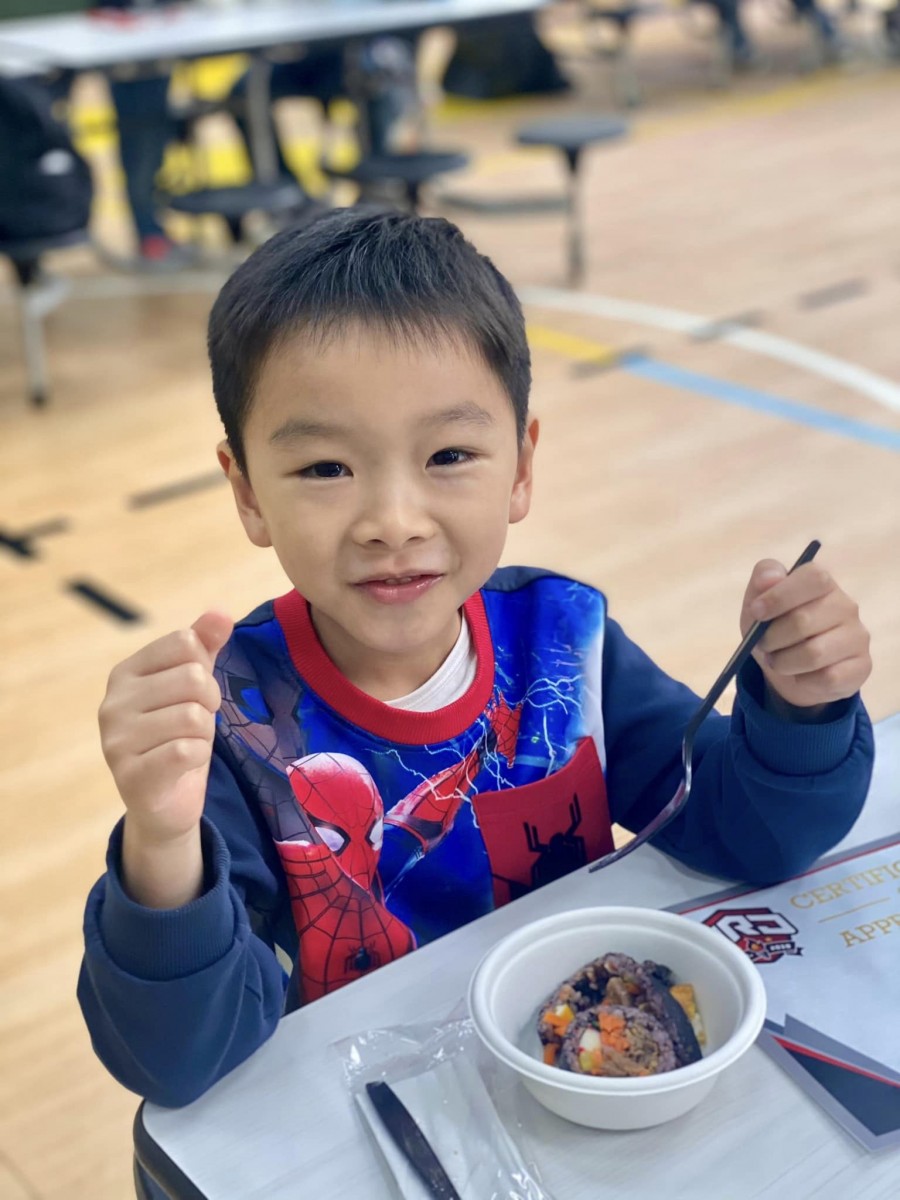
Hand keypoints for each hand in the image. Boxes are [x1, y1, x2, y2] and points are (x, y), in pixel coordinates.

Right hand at [99, 611, 233, 845]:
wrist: (165, 802)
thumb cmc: (177, 736)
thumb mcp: (194, 687)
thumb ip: (204, 646)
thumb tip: (220, 612)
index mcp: (125, 673)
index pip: (185, 642)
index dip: (204, 669)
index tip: (194, 695)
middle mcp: (112, 703)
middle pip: (194, 678)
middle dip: (208, 705)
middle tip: (193, 727)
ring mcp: (116, 740)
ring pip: (193, 716)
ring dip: (203, 735)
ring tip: (185, 745)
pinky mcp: (130, 775)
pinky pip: (187, 750)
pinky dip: (198, 757)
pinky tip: (182, 765)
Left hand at [740, 559, 870, 714]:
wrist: (790, 669)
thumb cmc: (774, 628)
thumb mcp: (757, 603)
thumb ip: (762, 580)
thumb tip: (770, 578)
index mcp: (822, 583)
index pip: (812, 577)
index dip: (780, 595)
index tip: (756, 611)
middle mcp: (846, 606)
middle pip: (803, 621)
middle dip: (771, 638)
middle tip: (763, 645)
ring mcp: (858, 636)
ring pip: (814, 654)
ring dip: (784, 663)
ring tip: (778, 661)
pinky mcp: (861, 666)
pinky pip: (827, 678)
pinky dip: (803, 681)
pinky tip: (801, 676)